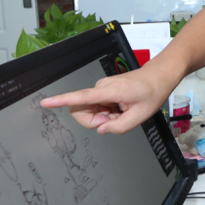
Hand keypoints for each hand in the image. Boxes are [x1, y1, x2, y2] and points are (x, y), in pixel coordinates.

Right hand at [41, 68, 169, 133]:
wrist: (158, 76)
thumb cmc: (152, 92)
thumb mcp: (141, 116)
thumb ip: (120, 127)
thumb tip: (101, 129)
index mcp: (109, 91)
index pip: (81, 97)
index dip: (61, 100)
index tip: (45, 102)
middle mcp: (101, 88)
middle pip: (82, 111)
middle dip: (96, 121)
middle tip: (117, 119)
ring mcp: (101, 89)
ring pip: (91, 111)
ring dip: (104, 118)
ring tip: (123, 112)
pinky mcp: (103, 91)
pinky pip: (97, 107)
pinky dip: (107, 113)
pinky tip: (121, 108)